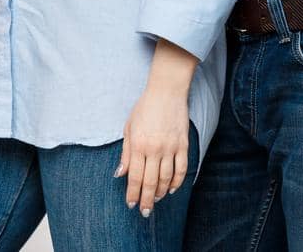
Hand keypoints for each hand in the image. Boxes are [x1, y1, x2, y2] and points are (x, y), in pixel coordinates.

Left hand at [114, 83, 189, 216]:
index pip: (134, 176)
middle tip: (144, 212)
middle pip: (150, 182)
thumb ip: (125, 153)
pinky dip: (176, 182)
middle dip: (146, 200)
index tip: (131, 204)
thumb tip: (119, 174)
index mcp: (138, 145)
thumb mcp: (128, 128)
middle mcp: (154, 149)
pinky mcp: (183, 145)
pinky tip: (170, 189)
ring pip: (166, 179)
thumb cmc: (144, 108)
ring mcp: (170, 148)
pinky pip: (181, 169)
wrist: (166, 92)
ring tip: (155, 200)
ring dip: (160, 192)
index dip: (132, 193)